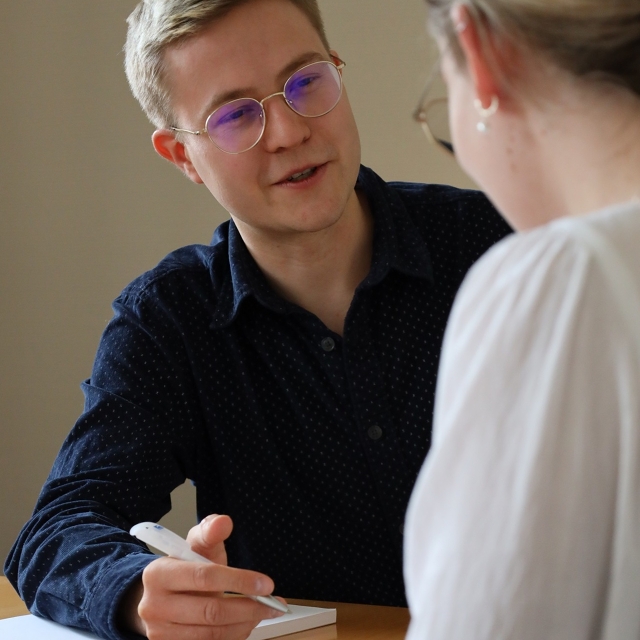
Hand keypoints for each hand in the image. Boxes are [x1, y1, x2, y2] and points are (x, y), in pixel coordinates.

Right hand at [120, 515, 284, 639]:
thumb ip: (210, 532)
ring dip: (244, 624)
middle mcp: (154, 606)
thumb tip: (223, 522)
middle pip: (210, 612)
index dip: (239, 581)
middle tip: (273, 604)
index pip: (204, 577)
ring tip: (264, 612)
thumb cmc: (186, 566)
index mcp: (158, 574)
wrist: (163, 595)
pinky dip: (233, 635)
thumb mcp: (196, 544)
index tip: (266, 584)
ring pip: (211, 634)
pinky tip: (246, 623)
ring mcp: (160, 632)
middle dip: (248, 608)